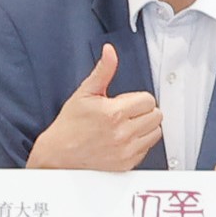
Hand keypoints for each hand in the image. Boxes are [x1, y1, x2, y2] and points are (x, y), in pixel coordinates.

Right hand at [29, 44, 165, 171]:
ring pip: (155, 132)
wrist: (59, 154)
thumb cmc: (70, 125)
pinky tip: (124, 138)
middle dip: (143, 111)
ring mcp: (126, 150)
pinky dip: (140, 143)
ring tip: (127, 125)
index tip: (126, 102)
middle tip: (126, 112)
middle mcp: (122, 133)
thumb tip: (110, 53)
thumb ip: (103, 71)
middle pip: (156, 115)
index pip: (148, 100)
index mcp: (114, 113)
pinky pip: (147, 149)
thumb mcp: (85, 93)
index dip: (138, 98)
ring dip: (145, 127)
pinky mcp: (126, 163)